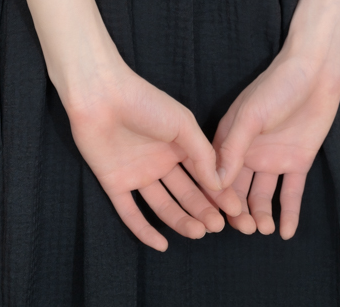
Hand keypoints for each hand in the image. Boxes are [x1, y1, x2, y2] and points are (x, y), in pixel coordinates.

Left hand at [63, 59, 243, 250]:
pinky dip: (144, 230)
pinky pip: (130, 213)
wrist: (102, 95)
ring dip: (180, 220)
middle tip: (218, 226)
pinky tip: (162, 245)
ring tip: (199, 232)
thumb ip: (202, 154)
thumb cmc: (146, 102)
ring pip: (162, 205)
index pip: (203, 175)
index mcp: (178, 145)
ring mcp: (138, 174)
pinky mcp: (115, 183)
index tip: (236, 210)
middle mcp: (160, 162)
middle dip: (203, 209)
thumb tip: (220, 184)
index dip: (219, 193)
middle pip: (185, 193)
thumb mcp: (182, 124)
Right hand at [213, 47, 339, 238]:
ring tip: (264, 229)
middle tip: (245, 229)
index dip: (216, 197)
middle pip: (238, 190)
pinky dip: (288, 213)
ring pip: (262, 195)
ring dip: (261, 215)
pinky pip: (291, 193)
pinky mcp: (297, 162)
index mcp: (229, 138)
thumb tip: (216, 183)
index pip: (217, 174)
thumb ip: (234, 149)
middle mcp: (248, 152)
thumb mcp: (251, 116)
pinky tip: (286, 232)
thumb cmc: (277, 86)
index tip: (216, 219)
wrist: (315, 72)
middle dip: (239, 212)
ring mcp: (273, 158)